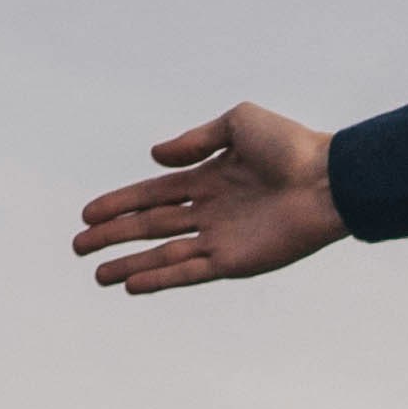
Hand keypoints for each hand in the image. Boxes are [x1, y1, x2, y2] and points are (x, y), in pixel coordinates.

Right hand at [74, 101, 344, 293]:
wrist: (329, 179)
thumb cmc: (292, 146)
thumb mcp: (238, 123)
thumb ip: (195, 140)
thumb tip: (155, 158)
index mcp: (210, 179)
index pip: (153, 194)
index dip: (119, 203)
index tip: (88, 213)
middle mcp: (212, 211)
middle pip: (151, 226)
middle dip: (114, 236)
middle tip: (79, 246)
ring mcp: (222, 238)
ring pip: (164, 254)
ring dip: (130, 264)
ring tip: (97, 275)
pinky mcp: (236, 261)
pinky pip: (190, 272)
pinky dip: (161, 279)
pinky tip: (132, 284)